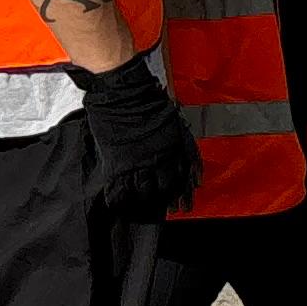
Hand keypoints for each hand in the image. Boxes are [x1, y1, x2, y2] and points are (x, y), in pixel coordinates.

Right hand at [76, 58, 201, 213]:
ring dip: (148, 202)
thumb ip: (182, 143)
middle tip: (172, 210)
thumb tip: (189, 164)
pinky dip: (121, 200)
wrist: (124, 94)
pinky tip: (122, 206)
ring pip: (146, 191)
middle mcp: (160, 159)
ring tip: (146, 211)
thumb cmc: (150, 102)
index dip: (184, 192)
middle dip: (171, 201)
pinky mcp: (117, 164)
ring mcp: (138, 163)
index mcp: (176, 148)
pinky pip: (119, 189)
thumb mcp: (175, 123)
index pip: (184, 177)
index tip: (185, 203)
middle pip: (168, 187)